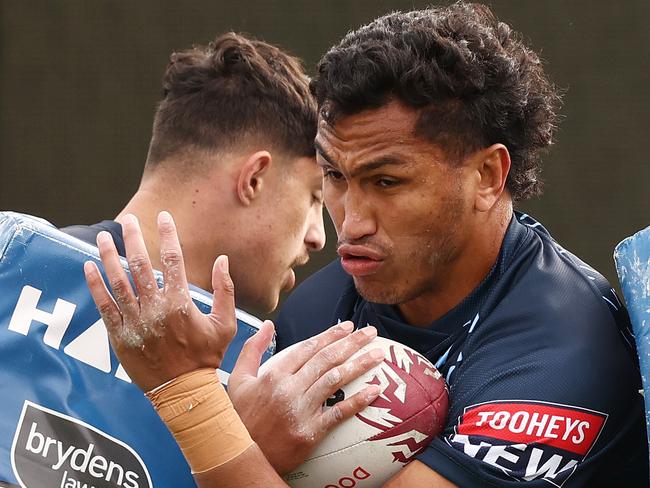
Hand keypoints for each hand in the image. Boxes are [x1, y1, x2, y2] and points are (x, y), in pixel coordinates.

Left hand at [84, 211, 236, 391]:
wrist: (183, 392)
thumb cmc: (207, 357)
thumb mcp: (226, 324)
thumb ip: (225, 290)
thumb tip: (223, 260)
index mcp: (181, 303)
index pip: (172, 259)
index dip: (167, 235)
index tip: (163, 217)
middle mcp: (155, 308)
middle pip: (140, 265)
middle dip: (132, 238)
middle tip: (128, 220)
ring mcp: (135, 322)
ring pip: (118, 282)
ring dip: (108, 256)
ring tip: (102, 237)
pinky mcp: (120, 336)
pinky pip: (104, 306)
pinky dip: (95, 285)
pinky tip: (89, 267)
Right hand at [227, 320, 384, 474]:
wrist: (238, 457)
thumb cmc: (239, 417)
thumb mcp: (237, 379)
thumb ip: (253, 349)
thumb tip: (267, 325)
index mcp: (273, 374)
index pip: (308, 347)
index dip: (331, 335)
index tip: (348, 327)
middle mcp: (288, 389)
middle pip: (326, 359)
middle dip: (352, 343)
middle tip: (371, 333)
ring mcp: (300, 410)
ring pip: (336, 380)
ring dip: (360, 365)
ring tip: (379, 355)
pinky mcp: (309, 432)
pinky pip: (338, 413)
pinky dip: (358, 400)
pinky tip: (375, 390)